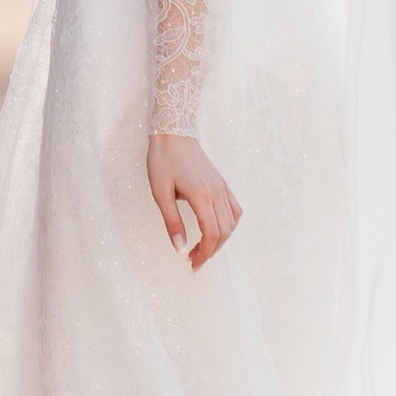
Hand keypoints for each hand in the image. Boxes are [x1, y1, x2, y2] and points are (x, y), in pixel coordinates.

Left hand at [147, 132, 240, 270]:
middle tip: (193, 260)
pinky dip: (229, 224)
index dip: (203, 254)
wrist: (173, 132)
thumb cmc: (163, 160)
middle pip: (223, 232)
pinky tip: (216, 229)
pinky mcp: (222, 183)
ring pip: (231, 223)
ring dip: (219, 240)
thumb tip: (179, 249)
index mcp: (202, 196)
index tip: (191, 263)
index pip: (211, 234)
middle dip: (210, 251)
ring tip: (202, 247)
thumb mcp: (160, 193)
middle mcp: (217, 193)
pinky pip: (234, 209)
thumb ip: (172, 222)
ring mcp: (222, 187)